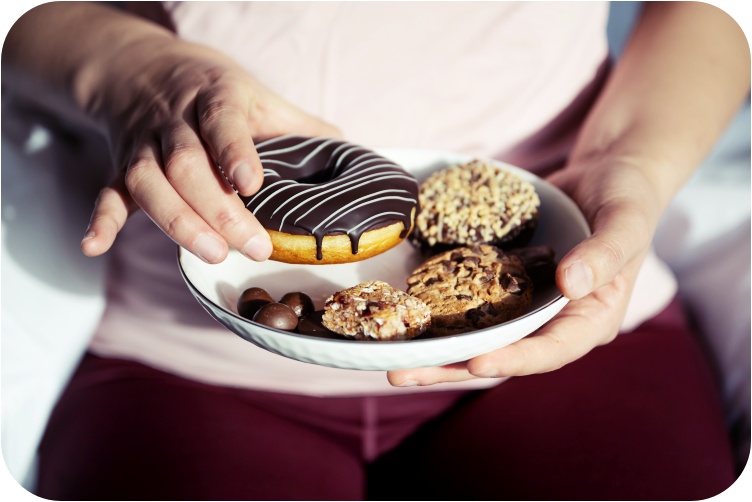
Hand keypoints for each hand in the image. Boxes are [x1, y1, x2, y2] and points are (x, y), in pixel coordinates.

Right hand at [80, 33, 339, 262]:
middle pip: (187, 164)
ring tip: (210, 253)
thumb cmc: (212, 89)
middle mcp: (174, 120)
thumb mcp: (259, 95)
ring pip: (150, 182)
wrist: (142, 68)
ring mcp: (144, 144)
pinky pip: (108, 190)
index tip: (252, 184)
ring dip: (176, 221)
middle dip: (218, 209)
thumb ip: (301, 126)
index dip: (235, 152)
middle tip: (252, 245)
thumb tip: (351, 156)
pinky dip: (101, 219)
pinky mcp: (122, 164)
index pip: (223, 121)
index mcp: (215, 97)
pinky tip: (94, 246)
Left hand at [387, 154, 659, 385]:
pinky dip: (442, 312)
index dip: (515, 360)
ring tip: (394, 361)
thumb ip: (604, 252)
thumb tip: (571, 283)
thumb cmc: (626, 197)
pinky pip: (473, 303)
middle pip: (505, 352)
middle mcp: (555, 320)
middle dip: (455, 366)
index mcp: (592, 318)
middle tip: (405, 374)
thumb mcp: (626, 219)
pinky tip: (407, 317)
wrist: (606, 175)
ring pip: (482, 335)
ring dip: (439, 349)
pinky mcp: (506, 285)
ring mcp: (528, 304)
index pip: (552, 349)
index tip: (475, 363)